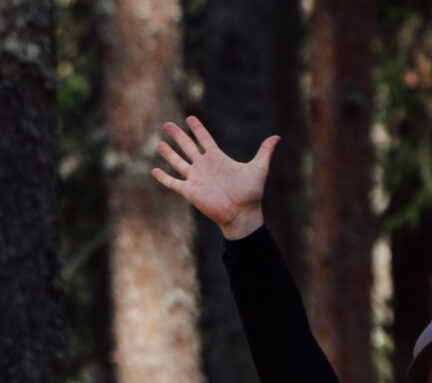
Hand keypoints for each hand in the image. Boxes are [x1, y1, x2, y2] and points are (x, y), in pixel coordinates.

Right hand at [151, 116, 277, 239]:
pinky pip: (173, 182)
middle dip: (178, 135)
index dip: (197, 128)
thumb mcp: (259, 169)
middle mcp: (205, 166)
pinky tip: (154, 170)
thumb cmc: (251, 193)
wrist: (242, 214)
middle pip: (187, 146)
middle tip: (167, 124)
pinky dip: (163, 177)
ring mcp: (196, 178)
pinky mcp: (190, 191)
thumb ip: (265, 152)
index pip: (205, 139)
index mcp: (218, 158)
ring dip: (168, 153)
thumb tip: (277, 137)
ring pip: (178, 162)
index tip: (190, 118)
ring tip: (159, 143)